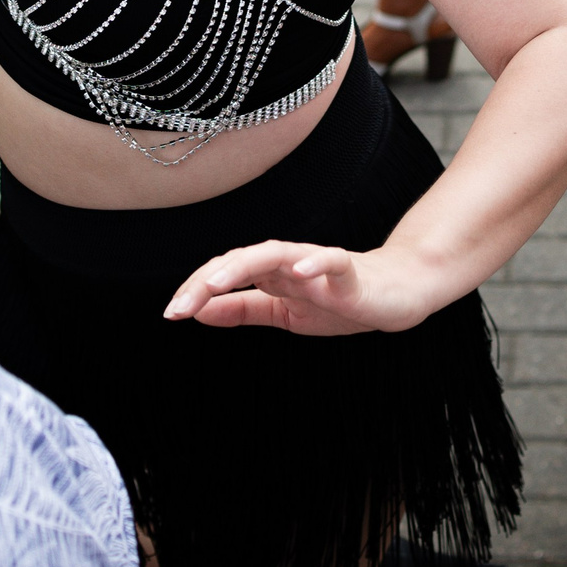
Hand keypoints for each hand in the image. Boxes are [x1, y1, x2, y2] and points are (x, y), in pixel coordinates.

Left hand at [164, 240, 440, 334]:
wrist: (394, 297)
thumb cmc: (339, 301)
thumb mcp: (283, 313)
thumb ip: (243, 310)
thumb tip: (198, 310)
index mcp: (271, 273)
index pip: (225, 273)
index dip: (196, 289)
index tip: (172, 312)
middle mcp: (288, 262)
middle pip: (242, 260)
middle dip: (208, 279)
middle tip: (180, 305)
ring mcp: (318, 265)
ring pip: (276, 253)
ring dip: (243, 264)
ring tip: (215, 282)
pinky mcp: (350, 272)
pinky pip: (332, 261)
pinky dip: (315, 263)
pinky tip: (298, 272)